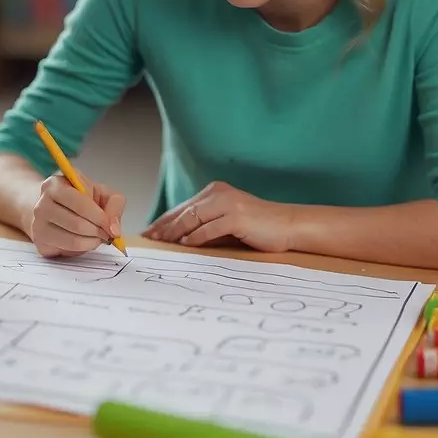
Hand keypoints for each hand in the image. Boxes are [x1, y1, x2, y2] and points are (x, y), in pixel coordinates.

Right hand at [29, 171, 125, 257]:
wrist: (55, 207)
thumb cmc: (80, 199)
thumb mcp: (102, 193)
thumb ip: (114, 205)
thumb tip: (114, 229)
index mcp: (55, 185)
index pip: (80, 203)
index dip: (99, 217)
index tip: (110, 225)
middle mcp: (42, 204)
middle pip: (77, 224)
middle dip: (97, 231)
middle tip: (106, 234)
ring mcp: (38, 225)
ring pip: (72, 240)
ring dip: (91, 242)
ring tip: (97, 237)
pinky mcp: (40, 243)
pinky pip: (66, 251)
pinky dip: (81, 249)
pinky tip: (83, 240)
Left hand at [142, 181, 291, 252]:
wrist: (288, 225)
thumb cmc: (258, 227)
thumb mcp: (228, 222)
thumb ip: (207, 225)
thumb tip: (180, 239)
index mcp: (215, 191)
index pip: (183, 207)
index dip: (164, 220)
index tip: (149, 233)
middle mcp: (219, 193)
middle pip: (184, 211)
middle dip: (164, 226)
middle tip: (148, 240)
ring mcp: (228, 203)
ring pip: (193, 218)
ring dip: (175, 232)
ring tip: (162, 243)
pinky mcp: (237, 216)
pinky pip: (209, 228)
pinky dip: (196, 237)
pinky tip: (185, 245)